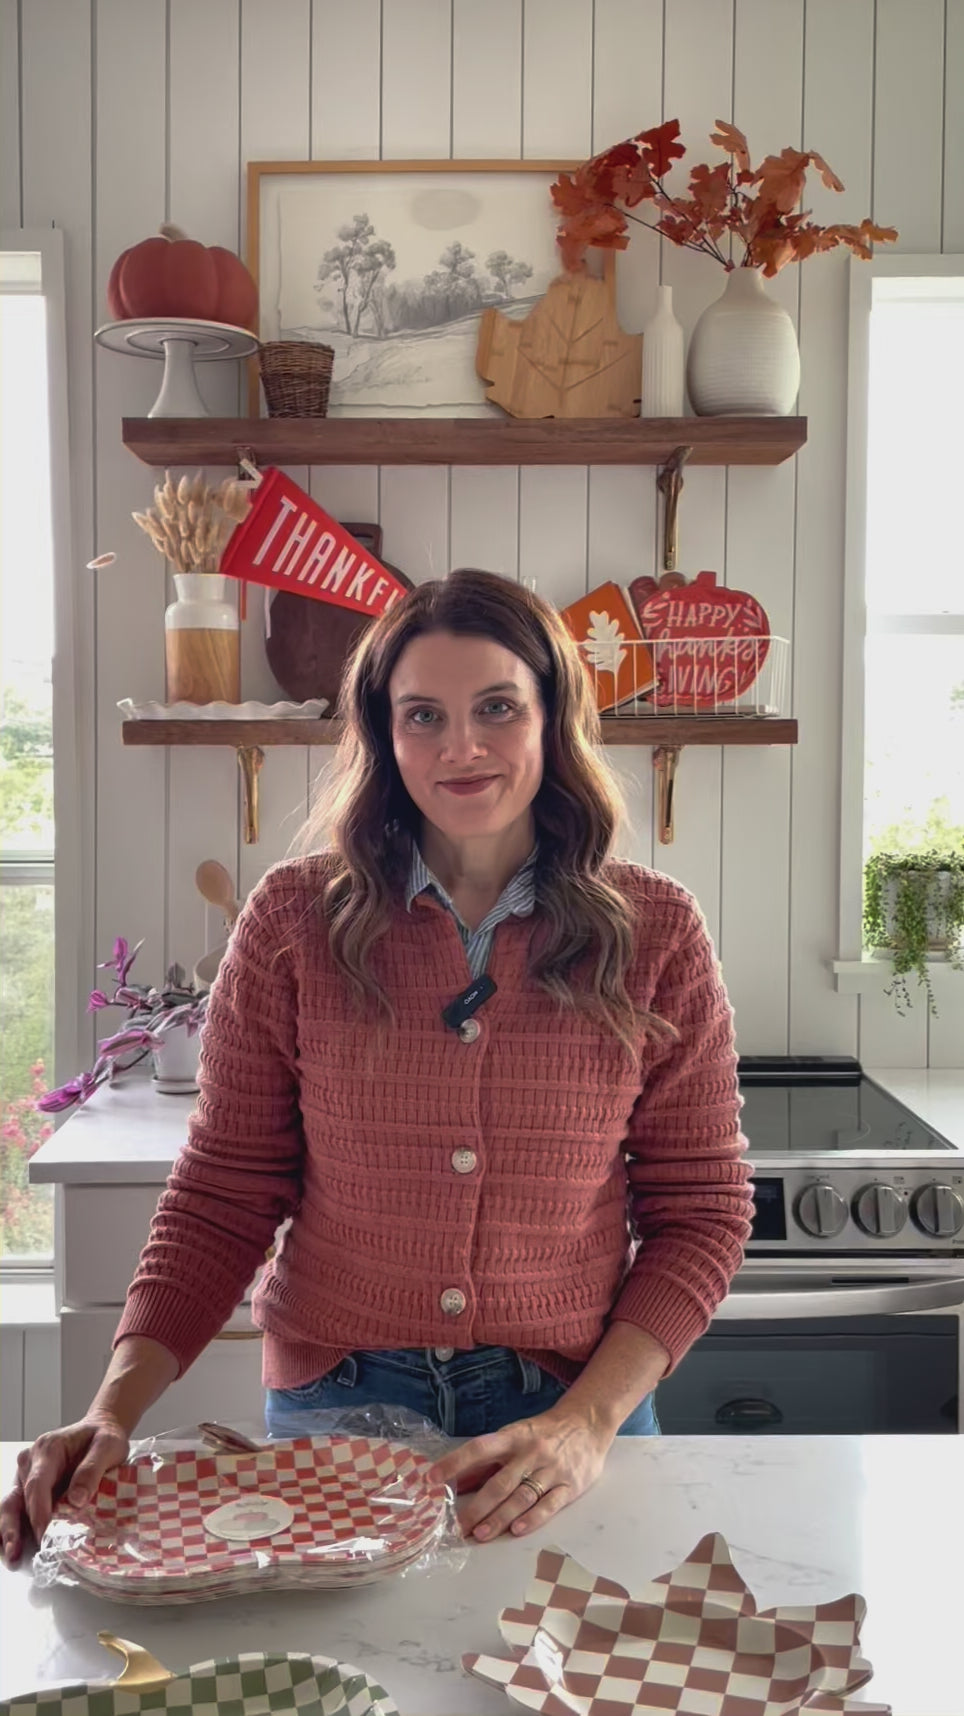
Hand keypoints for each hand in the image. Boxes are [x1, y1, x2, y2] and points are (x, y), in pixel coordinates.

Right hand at [1, 1417, 129, 1566]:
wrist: (101, 1428)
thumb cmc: (104, 1437)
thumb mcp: (108, 1446)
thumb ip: (92, 1470)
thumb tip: (77, 1500)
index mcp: (49, 1449)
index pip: (38, 1483)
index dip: (39, 1511)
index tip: (45, 1533)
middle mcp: (31, 1461)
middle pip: (17, 1497)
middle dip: (14, 1527)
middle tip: (16, 1553)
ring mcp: (27, 1474)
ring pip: (12, 1505)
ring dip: (10, 1531)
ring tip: (13, 1556)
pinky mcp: (29, 1486)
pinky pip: (18, 1507)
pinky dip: (16, 1527)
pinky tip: (16, 1547)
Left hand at [432, 1405, 612, 1541]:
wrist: (588, 1423)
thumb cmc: (544, 1433)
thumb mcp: (516, 1436)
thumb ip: (490, 1459)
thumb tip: (458, 1480)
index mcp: (514, 1437)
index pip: (479, 1449)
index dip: (455, 1463)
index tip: (433, 1478)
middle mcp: (531, 1453)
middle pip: (500, 1483)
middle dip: (477, 1507)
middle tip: (458, 1526)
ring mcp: (551, 1470)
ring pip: (522, 1497)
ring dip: (499, 1517)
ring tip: (480, 1534)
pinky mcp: (570, 1486)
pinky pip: (549, 1505)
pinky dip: (532, 1518)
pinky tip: (516, 1530)